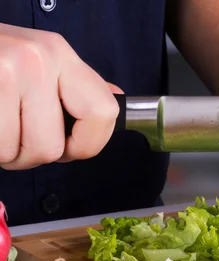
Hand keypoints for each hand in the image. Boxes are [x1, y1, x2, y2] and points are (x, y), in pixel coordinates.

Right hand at [0, 24, 119, 169]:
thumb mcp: (40, 60)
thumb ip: (75, 85)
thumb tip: (115, 96)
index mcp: (60, 54)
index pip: (104, 113)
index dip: (89, 144)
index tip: (71, 148)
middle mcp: (36, 59)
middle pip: (53, 147)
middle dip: (34, 156)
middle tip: (19, 141)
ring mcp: (4, 72)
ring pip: (20, 152)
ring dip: (7, 154)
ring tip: (0, 131)